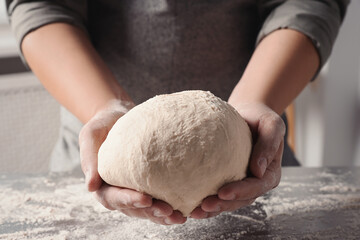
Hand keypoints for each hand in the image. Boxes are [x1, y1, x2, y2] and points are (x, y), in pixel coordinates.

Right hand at [79, 100, 186, 224]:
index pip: (113, 198)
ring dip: (162, 215)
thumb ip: (89, 159)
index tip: (146, 199)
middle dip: (151, 212)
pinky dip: (170, 207)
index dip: (129, 200)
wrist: (118, 117)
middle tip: (168, 211)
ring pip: (147, 210)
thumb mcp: (91, 136)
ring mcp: (134, 190)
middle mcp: (118, 192)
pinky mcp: (148, 186)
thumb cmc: (103, 126)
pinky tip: (184, 209)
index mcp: (102, 184)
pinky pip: (158, 200)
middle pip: (133, 209)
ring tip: (179, 216)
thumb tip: (91, 187)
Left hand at [191, 102, 283, 218]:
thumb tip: (258, 171)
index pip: (256, 187)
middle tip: (204, 206)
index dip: (240, 192)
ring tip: (194, 212)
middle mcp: (254, 182)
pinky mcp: (226, 178)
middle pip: (240, 200)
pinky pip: (216, 191)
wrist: (249, 112)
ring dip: (212, 208)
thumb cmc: (261, 117)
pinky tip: (189, 202)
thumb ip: (269, 145)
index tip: (223, 193)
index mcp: (268, 174)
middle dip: (222, 205)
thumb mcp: (272, 125)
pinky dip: (204, 197)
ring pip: (227, 201)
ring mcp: (240, 182)